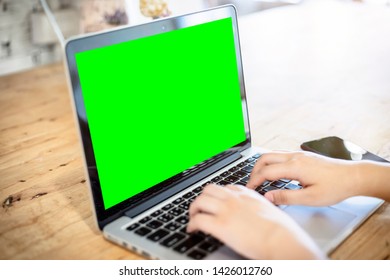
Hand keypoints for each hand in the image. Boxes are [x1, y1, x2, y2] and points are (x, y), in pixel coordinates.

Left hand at [187, 184, 323, 258]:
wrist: (282, 240)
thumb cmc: (282, 231)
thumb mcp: (270, 211)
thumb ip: (258, 209)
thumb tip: (255, 216)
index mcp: (247, 195)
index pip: (226, 188)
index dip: (218, 195)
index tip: (216, 202)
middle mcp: (234, 199)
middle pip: (209, 189)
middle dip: (202, 198)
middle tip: (199, 208)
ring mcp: (226, 211)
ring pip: (199, 201)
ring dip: (193, 209)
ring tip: (193, 217)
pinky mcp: (220, 226)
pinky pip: (198, 220)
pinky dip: (191, 224)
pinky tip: (192, 229)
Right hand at [247, 151, 361, 205]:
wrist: (354, 176)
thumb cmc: (335, 187)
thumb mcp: (310, 198)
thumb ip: (286, 197)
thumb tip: (268, 196)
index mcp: (295, 167)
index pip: (266, 172)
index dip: (254, 181)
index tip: (249, 189)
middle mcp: (294, 157)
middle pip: (264, 158)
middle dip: (254, 170)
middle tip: (251, 183)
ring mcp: (298, 154)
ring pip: (272, 154)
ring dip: (262, 165)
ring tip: (260, 179)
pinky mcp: (303, 155)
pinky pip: (280, 155)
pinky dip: (271, 163)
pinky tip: (274, 174)